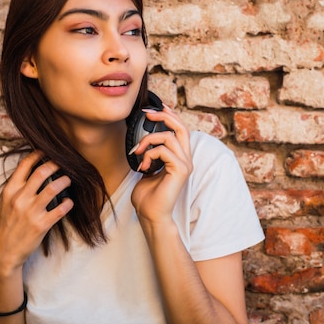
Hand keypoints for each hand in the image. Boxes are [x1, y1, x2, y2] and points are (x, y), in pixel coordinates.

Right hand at [0, 151, 73, 274]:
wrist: (4, 250)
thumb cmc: (8, 223)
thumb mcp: (7, 201)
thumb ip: (19, 186)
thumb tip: (36, 169)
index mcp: (10, 190)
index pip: (24, 165)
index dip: (38, 154)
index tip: (47, 150)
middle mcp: (20, 198)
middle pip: (42, 172)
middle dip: (55, 164)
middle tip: (63, 163)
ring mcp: (31, 212)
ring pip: (53, 188)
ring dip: (64, 181)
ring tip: (68, 180)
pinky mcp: (41, 225)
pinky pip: (60, 209)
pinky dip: (68, 203)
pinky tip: (69, 202)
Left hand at [130, 104, 192, 225]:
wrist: (151, 216)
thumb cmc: (148, 197)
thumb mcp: (146, 170)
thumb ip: (149, 156)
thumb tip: (142, 143)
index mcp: (179, 158)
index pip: (179, 130)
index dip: (169, 115)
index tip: (154, 108)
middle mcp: (185, 159)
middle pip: (181, 127)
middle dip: (164, 116)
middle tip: (147, 113)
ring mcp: (185, 164)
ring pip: (170, 136)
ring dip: (149, 140)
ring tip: (138, 151)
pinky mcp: (180, 170)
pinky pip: (164, 151)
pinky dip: (149, 154)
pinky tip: (143, 167)